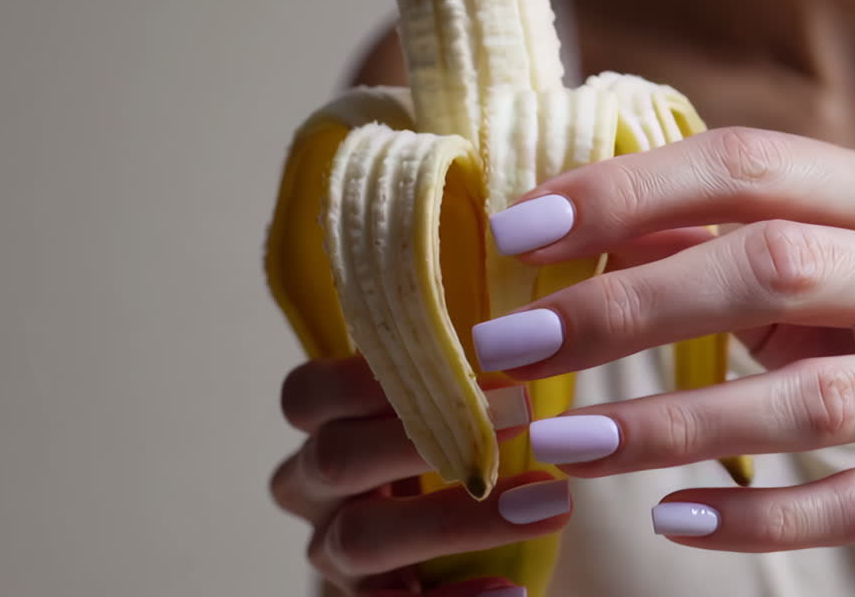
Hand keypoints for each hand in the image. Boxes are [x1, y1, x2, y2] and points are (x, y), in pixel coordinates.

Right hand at [269, 356, 570, 594]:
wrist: (468, 538)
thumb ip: (459, 359)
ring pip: (359, 538)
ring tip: (547, 504)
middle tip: (521, 414)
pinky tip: (512, 588)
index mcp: (325, 425)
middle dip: (424, 438)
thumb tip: (514, 289)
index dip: (363, 378)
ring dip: (455, 521)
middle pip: (334, 458)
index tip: (456, 359)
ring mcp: (335, 549)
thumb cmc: (464, 444)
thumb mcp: (457, 399)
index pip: (307, 395)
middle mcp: (316, 487)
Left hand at [472, 126, 854, 552]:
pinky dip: (759, 516)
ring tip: (563, 441)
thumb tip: (571, 223)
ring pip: (810, 401)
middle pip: (773, 270)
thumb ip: (719, 232)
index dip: (627, 192)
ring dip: (671, 422)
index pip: (748, 164)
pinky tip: (671, 516)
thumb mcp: (832, 252)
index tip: (519, 232)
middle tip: (510, 345)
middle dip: (626, 307)